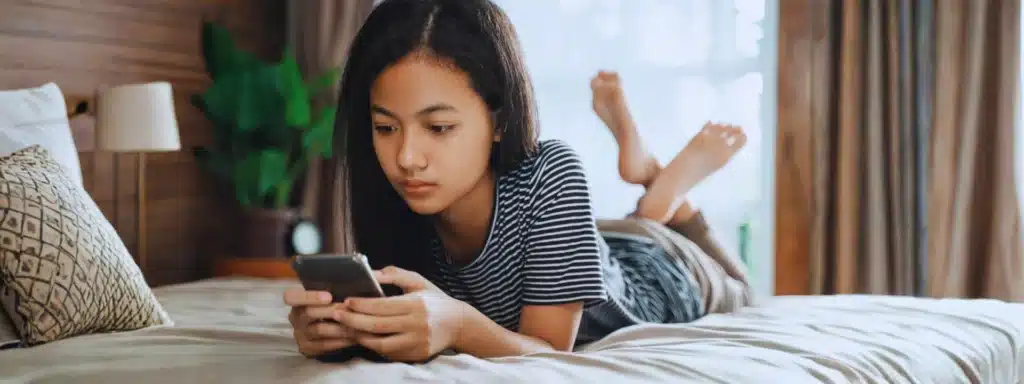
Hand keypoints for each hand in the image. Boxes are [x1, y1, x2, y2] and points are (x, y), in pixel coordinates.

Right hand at [283, 289, 356, 356]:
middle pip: (308, 313)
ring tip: (356, 323)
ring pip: (318, 330)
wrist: (329, 330)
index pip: (291, 297)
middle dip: (331, 311)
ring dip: (339, 327)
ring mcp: (299, 334)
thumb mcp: (328, 296)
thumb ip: (334, 290)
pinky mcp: (307, 348)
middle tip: (350, 310)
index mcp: (296, 302)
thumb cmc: (330, 307)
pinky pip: (323, 345)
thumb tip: (351, 284)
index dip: (309, 296)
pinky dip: (340, 341)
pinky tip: (353, 338)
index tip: (329, 296)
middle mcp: (295, 318)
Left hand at [336, 266, 467, 361]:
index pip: (382, 306)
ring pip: (381, 344)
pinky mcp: (416, 355)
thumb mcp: (419, 281)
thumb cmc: (434, 300)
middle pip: (377, 326)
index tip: (346, 300)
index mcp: (416, 304)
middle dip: (353, 320)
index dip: (361, 304)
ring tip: (346, 327)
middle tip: (336, 314)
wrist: (458, 324)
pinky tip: (363, 336)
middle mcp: (417, 325)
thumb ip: (395, 274)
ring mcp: (417, 342)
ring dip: (360, 336)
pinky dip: (373, 346)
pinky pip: (389, 353)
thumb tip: (371, 272)